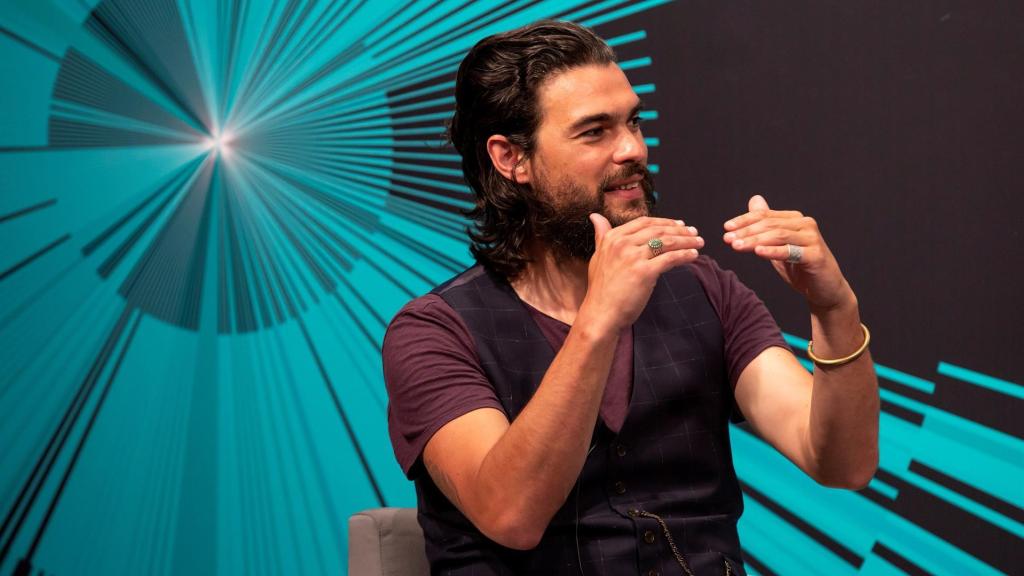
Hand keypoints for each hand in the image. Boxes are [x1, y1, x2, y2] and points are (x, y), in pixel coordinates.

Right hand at [582, 214, 702, 332]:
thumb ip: (601, 236)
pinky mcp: (644, 272)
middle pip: (658, 230)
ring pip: (666, 242)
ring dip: (686, 241)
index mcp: (612, 238)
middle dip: (679, 230)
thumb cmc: (601, 290)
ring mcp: (633, 257)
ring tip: (698, 243)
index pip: (644, 222)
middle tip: (693, 233)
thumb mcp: (598, 257)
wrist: (601, 314)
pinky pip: (670, 258)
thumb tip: (595, 216)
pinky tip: (693, 255)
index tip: (678, 224)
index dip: (664, 222)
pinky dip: (684, 255)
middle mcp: (622, 244)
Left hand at [723, 195, 853, 311]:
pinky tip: (758, 252)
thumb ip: (766, 225)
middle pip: (770, 225)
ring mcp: (812, 239)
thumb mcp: (778, 245)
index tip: (726, 228)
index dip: (744, 220)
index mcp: (795, 219)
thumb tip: (754, 200)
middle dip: (746, 231)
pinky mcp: (816, 255)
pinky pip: (791, 251)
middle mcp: (806, 224)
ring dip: (755, 241)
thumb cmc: (800, 267)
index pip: (765, 215)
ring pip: (778, 236)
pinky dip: (773, 251)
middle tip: (728, 239)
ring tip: (736, 246)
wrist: (824, 290)